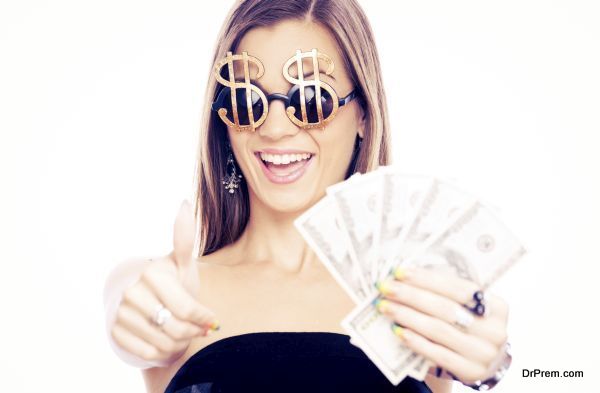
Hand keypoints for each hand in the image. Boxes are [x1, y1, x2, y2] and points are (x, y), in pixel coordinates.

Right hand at [110, 200, 218, 363]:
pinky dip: (160, 351)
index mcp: (153, 273)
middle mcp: (133, 291)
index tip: (211, 321)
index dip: (203, 319)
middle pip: (176, 328)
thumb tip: (184, 203)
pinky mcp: (114, 330)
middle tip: (196, 329)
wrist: (144, 300)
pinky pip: (147, 352)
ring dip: (178, 343)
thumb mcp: (183, 264)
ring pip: (163, 343)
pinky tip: (163, 339)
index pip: (188, 309)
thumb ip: (185, 238)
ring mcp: (121, 311)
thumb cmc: (171, 283)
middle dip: (192, 332)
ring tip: (180, 332)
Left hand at [375, 266, 508, 384]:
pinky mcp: (470, 371)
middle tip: (386, 288)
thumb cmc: (468, 324)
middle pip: (445, 308)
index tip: (400, 272)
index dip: (427, 279)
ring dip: (407, 315)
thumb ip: (444, 291)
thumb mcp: (466, 306)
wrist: (483, 360)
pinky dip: (415, 341)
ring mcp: (483, 353)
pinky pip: (437, 354)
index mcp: (496, 306)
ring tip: (385, 306)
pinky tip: (397, 330)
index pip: (458, 287)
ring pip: (438, 330)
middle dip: (411, 295)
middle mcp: (494, 330)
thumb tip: (405, 276)